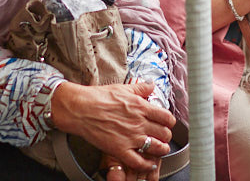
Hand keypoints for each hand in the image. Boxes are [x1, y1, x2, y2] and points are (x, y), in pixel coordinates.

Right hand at [51, 81, 173, 176]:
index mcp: (141, 107)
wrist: (81, 108)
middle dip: (166, 136)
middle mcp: (139, 123)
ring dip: (161, 150)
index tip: (166, 123)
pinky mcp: (120, 150)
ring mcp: (130, 138)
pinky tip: (148, 163)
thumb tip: (152, 85)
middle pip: (165, 133)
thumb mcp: (123, 88)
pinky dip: (147, 164)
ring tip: (159, 149)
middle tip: (162, 136)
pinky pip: (139, 162)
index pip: (167, 117)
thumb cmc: (99, 97)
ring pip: (157, 148)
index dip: (169, 122)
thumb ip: (140, 88)